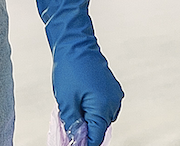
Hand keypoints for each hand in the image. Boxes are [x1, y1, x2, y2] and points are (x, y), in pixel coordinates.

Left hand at [32, 0, 122, 144]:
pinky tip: (80, 103)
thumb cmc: (70, 70)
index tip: (74, 144)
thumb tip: (76, 140)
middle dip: (86, 131)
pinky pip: (104, 106)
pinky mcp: (111, 87)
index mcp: (103, 107)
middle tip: (69, 128)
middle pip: (100, 128)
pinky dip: (93, 109)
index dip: (84, 144)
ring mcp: (114, 93)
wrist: (75, 43)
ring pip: (102, 118)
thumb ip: (73, 125)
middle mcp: (113, 101)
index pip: (96, 137)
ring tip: (72, 111)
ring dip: (89, 120)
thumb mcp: (66, 102)